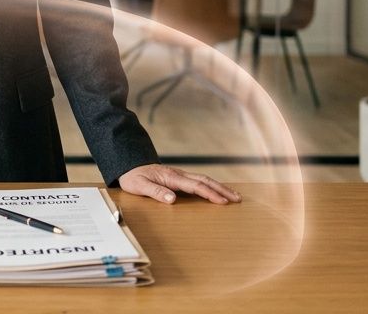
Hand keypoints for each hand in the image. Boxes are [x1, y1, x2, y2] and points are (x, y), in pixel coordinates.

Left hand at [118, 164, 241, 204]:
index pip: (195, 186)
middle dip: (222, 190)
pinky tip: (217, 191)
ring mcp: (180, 175)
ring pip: (204, 179)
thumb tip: (173, 199)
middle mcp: (179, 174)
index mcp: (171, 177)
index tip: (222, 202)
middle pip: (205, 181)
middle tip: (238, 199)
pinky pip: (199, 181)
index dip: (210, 194)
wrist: (129, 165)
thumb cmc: (134, 177)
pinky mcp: (179, 177)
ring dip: (219, 187)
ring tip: (234, 195)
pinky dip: (211, 186)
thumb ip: (155, 192)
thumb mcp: (139, 186)